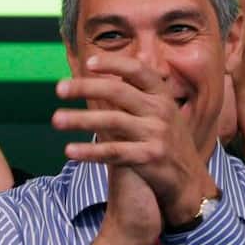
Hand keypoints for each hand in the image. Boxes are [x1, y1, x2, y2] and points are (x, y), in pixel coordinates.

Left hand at [53, 57, 215, 228]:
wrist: (189, 180)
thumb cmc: (169, 141)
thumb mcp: (164, 112)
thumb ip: (141, 93)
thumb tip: (113, 71)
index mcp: (162, 95)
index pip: (137, 70)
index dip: (113, 64)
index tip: (88, 63)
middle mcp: (161, 111)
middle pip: (118, 92)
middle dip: (85, 88)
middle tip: (59, 88)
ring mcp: (156, 134)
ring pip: (112, 122)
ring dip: (81, 120)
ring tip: (56, 119)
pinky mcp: (150, 157)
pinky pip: (114, 152)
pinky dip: (90, 151)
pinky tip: (69, 150)